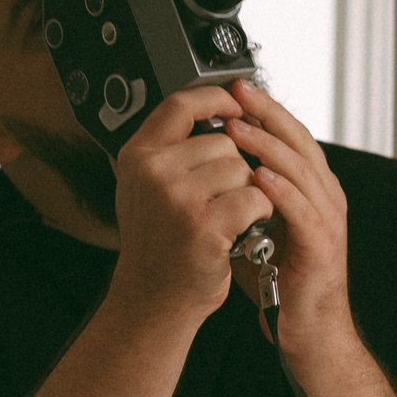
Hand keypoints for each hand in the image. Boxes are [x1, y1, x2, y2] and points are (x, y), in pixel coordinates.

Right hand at [109, 86, 271, 327]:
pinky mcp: (205, 225)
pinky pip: (255, 197)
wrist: (154, 298)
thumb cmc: (159, 241)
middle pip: (224, 141)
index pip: (180, 103)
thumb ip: (172, 148)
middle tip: (217, 200)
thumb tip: (218, 108)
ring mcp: (178, 198)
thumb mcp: (148, 186)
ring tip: (225, 217)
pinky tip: (240, 230)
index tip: (236, 104)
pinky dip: (259, 213)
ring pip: (243, 169)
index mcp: (137, 156)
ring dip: (247, 192)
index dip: (215, 98)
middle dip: (234, 167)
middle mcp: (153, 172)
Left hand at [224, 84, 351, 344]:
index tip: (239, 90)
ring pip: (302, 169)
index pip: (291, 137)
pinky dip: (281, 190)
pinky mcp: (322, 244)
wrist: (308, 330)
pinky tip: (260, 177)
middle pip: (300, 142)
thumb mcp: (260, 229)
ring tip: (239, 130)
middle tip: (239, 93)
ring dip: (269, 147)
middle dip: (268, 114)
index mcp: (313, 189)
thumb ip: (245, 199)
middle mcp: (326, 196)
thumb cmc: (283, 282)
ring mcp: (328, 219)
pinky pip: (303, 209)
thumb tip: (210, 173)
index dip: (266, 111)